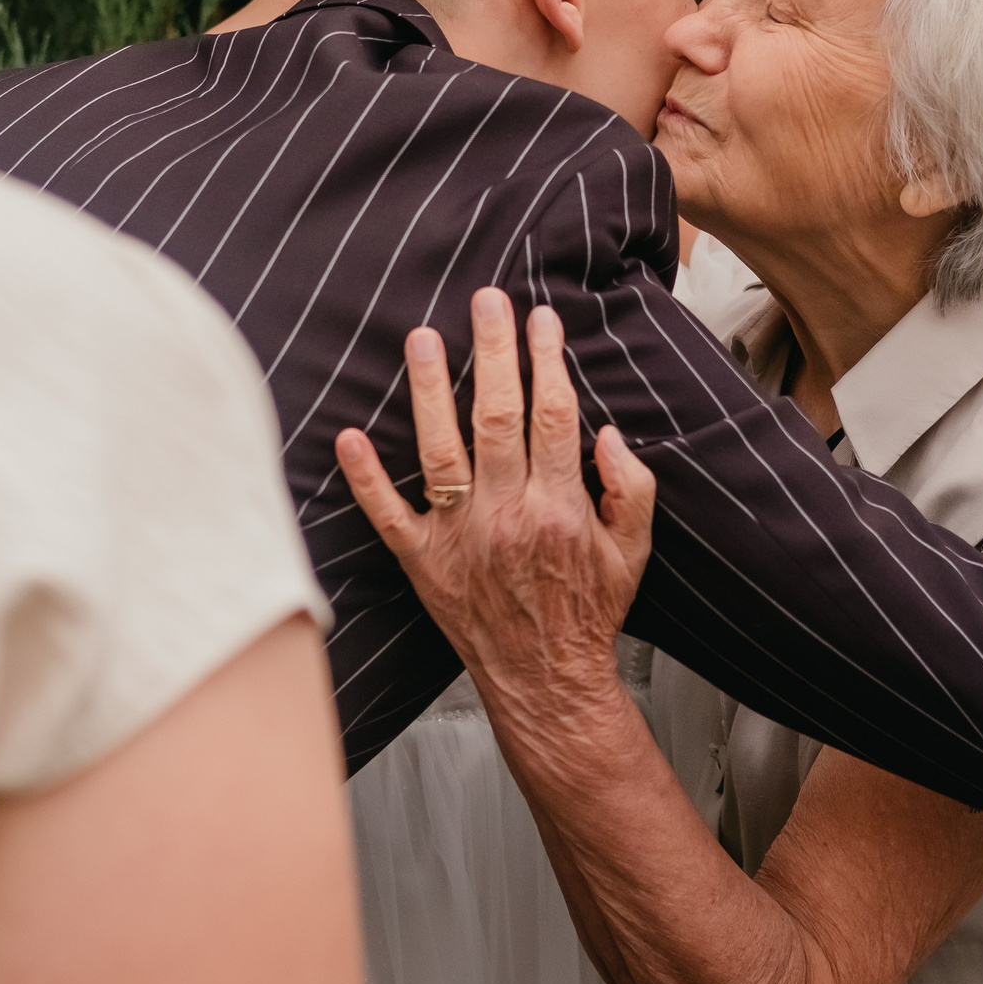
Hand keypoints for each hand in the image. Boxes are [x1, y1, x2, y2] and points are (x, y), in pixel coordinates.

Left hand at [335, 287, 656, 723]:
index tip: (542, 319)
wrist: (547, 683)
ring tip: (423, 339)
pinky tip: (348, 437)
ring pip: (440, 452)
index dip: (547, 360)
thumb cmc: (589, 613)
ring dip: (431, 392)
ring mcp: (460, 538)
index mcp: (559, 508)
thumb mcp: (634, 553)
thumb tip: (608, 433)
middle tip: (485, 300)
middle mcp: (506, 515)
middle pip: (498, 417)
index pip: (553, 415)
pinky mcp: (422, 562)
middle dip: (493, 352)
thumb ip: (632, 490)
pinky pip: (389, 516)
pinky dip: (366, 479)